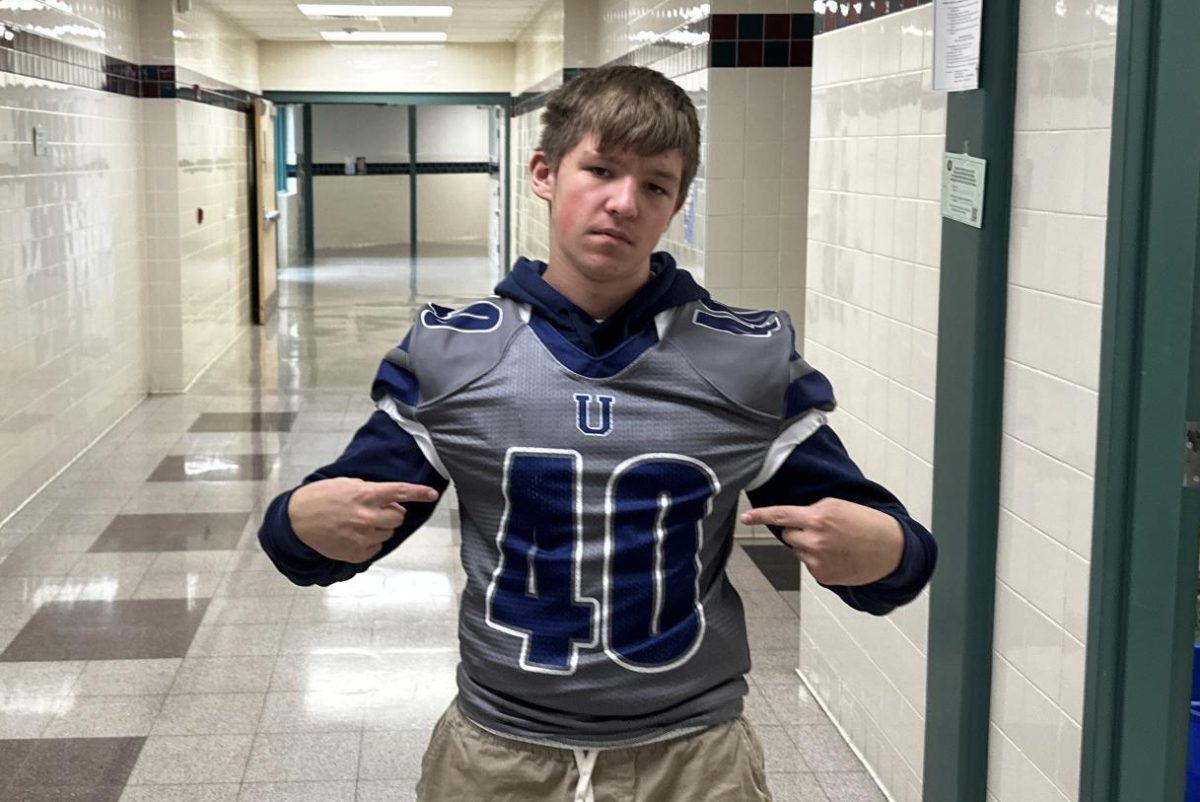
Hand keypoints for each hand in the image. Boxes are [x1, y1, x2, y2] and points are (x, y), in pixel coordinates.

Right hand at [288, 478, 438, 563]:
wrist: (296, 519)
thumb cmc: (321, 497)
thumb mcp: (348, 484)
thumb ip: (372, 491)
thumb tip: (392, 500)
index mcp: (367, 495)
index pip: (401, 492)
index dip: (420, 493)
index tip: (432, 494)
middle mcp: (368, 516)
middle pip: (398, 518)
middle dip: (391, 514)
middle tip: (374, 511)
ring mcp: (363, 537)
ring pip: (388, 535)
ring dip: (380, 529)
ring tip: (358, 523)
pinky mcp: (355, 553)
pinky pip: (376, 549)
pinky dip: (369, 543)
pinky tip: (353, 536)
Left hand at [740, 498, 903, 585]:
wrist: (891, 549)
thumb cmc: (866, 523)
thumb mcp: (838, 506)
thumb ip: (812, 511)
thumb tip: (792, 521)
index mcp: (818, 518)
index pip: (781, 516)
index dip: (760, 516)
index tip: (746, 517)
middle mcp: (815, 540)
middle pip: (787, 535)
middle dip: (798, 532)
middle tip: (821, 531)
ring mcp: (818, 560)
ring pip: (798, 551)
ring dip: (809, 547)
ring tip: (834, 544)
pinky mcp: (823, 576)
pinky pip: (809, 565)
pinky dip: (818, 561)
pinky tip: (837, 556)